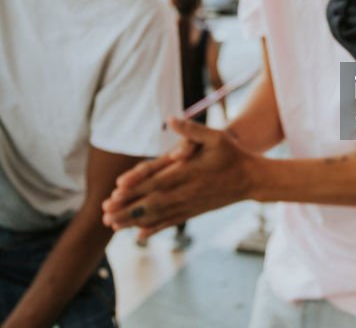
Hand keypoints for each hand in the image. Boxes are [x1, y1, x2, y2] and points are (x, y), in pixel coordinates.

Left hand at [101, 118, 258, 237]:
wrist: (251, 179)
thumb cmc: (231, 154)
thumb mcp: (215, 136)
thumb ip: (191, 130)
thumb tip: (171, 119)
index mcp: (187, 173)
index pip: (155, 181)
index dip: (135, 186)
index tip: (116, 191)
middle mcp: (185, 192)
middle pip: (151, 203)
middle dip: (127, 209)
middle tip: (104, 214)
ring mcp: (188, 204)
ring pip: (157, 216)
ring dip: (133, 221)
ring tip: (112, 226)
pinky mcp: (193, 212)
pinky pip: (169, 222)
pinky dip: (153, 229)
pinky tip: (138, 235)